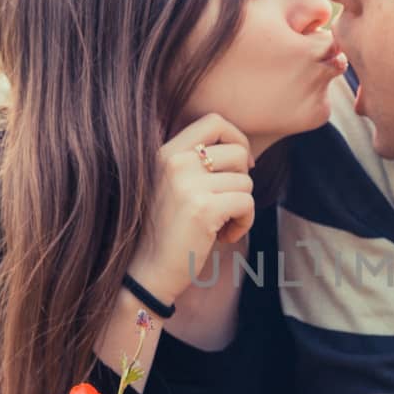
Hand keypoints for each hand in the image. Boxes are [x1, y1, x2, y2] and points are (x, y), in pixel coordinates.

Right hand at [132, 113, 255, 302]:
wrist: (146, 273)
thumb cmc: (166, 232)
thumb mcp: (173, 186)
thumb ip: (197, 164)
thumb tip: (244, 151)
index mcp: (166, 152)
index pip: (214, 121)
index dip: (236, 138)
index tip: (240, 165)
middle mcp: (175, 163)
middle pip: (238, 152)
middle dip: (242, 180)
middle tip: (227, 205)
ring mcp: (187, 185)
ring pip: (246, 181)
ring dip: (242, 208)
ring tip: (221, 225)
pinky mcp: (203, 209)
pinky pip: (247, 203)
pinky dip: (245, 223)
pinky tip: (225, 237)